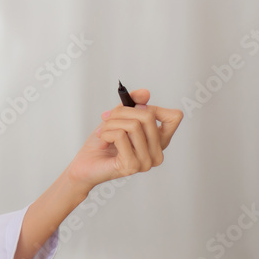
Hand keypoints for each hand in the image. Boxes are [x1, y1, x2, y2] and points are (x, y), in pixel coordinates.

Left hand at [66, 88, 183, 189]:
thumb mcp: (117, 118)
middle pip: (148, 116)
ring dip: (110, 124)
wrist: (85, 165)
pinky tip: (102, 141)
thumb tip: (145, 93)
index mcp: (159, 141)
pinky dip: (106, 133)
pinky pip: (120, 136)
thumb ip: (132, 104)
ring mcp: (146, 161)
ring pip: (133, 125)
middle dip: (120, 112)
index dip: (153, 107)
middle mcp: (157, 153)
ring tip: (102, 132)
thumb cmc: (103, 142)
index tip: (133, 110)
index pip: (174, 117)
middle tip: (106, 118)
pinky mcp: (131, 165)